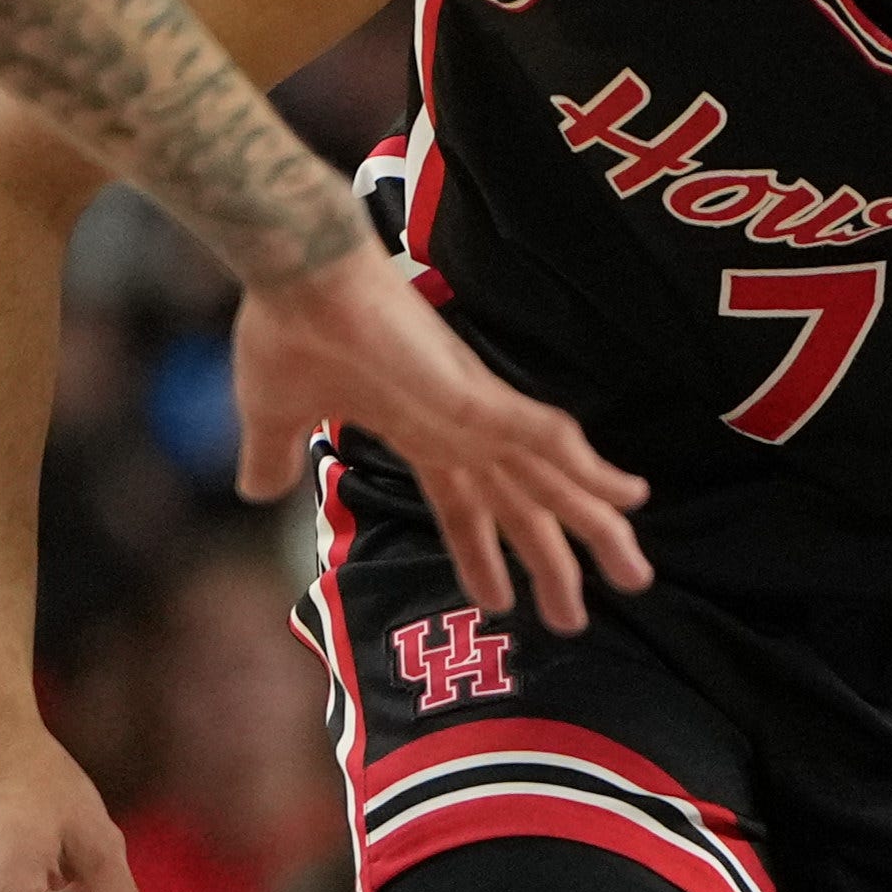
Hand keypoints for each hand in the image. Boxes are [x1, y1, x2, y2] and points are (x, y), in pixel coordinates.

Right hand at [228, 250, 645, 633]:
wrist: (293, 272)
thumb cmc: (286, 330)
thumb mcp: (272, 417)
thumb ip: (273, 455)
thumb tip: (256, 490)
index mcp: (418, 433)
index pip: (464, 508)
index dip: (485, 556)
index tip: (503, 604)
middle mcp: (457, 426)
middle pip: (521, 506)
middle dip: (555, 563)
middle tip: (580, 619)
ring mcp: (471, 409)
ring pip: (548, 479)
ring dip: (594, 525)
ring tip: (635, 574)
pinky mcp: (471, 391)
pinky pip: (539, 431)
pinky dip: (584, 462)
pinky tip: (623, 492)